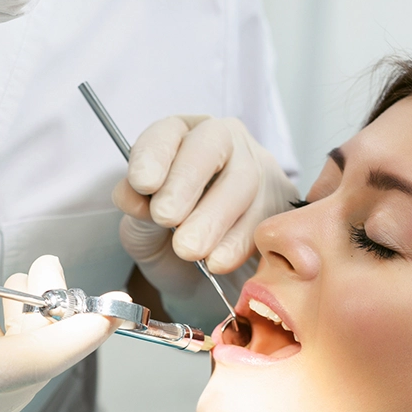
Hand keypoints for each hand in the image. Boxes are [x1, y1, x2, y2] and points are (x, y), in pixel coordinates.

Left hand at [112, 116, 297, 302]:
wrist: (198, 280)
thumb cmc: (165, 241)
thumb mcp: (140, 228)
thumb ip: (136, 209)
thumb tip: (132, 195)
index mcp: (181, 137)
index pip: (168, 131)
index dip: (154, 154)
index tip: (143, 183)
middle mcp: (223, 143)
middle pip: (212, 144)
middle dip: (186, 182)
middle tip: (165, 216)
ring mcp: (257, 169)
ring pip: (243, 181)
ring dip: (213, 218)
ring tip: (188, 250)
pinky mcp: (280, 204)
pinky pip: (265, 216)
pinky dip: (238, 242)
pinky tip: (217, 261)